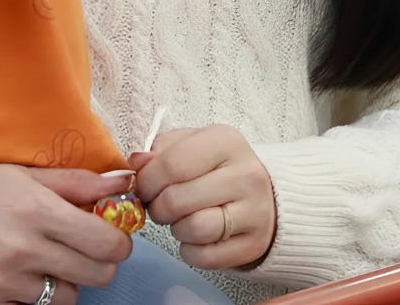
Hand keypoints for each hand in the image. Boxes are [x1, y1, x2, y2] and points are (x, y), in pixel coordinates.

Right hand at [0, 163, 132, 304]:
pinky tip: (16, 276)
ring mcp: (1, 281)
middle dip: (97, 263)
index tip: (110, 237)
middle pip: (96, 275)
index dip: (118, 242)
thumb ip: (78, 182)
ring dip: (64, 282)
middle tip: (82, 250)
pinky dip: (30, 297)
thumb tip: (124, 183)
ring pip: (66, 298)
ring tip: (44, 262)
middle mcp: (21, 248)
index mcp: (37, 210)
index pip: (107, 243)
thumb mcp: (25, 174)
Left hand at [132, 126, 276, 270]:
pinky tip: (195, 238)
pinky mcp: (254, 244)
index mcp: (225, 141)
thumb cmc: (217, 168)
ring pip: (194, 229)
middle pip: (178, 199)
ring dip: (176, 229)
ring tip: (179, 220)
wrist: (264, 195)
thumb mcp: (190, 146)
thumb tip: (136, 162)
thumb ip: (159, 151)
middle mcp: (246, 174)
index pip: (172, 164)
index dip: (146, 181)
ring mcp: (255, 211)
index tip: (140, 187)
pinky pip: (206, 257)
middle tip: (158, 206)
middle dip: (157, 207)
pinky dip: (191, 251)